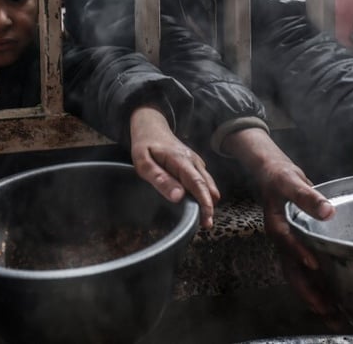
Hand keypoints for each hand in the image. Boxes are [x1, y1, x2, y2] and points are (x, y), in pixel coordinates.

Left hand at [128, 106, 219, 228]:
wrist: (151, 126)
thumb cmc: (144, 144)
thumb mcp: (143, 162)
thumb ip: (159, 178)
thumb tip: (178, 196)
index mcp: (180, 160)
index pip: (197, 184)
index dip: (204, 203)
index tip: (207, 219)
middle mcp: (193, 160)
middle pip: (207, 186)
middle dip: (209, 206)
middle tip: (206, 225)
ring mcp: (195, 161)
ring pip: (208, 183)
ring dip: (208, 200)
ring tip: (204, 219)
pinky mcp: (195, 164)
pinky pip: (204, 180)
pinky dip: (204, 192)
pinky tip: (198, 204)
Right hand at [220, 128, 339, 321]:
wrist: (271, 174)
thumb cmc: (279, 176)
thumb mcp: (290, 180)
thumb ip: (307, 196)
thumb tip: (328, 211)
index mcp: (276, 225)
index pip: (287, 241)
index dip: (299, 253)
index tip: (315, 266)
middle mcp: (281, 241)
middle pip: (292, 271)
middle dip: (309, 293)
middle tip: (329, 312)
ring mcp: (287, 247)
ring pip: (297, 277)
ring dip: (314, 296)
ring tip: (333, 317)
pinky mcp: (294, 248)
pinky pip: (302, 273)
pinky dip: (315, 287)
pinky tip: (331, 300)